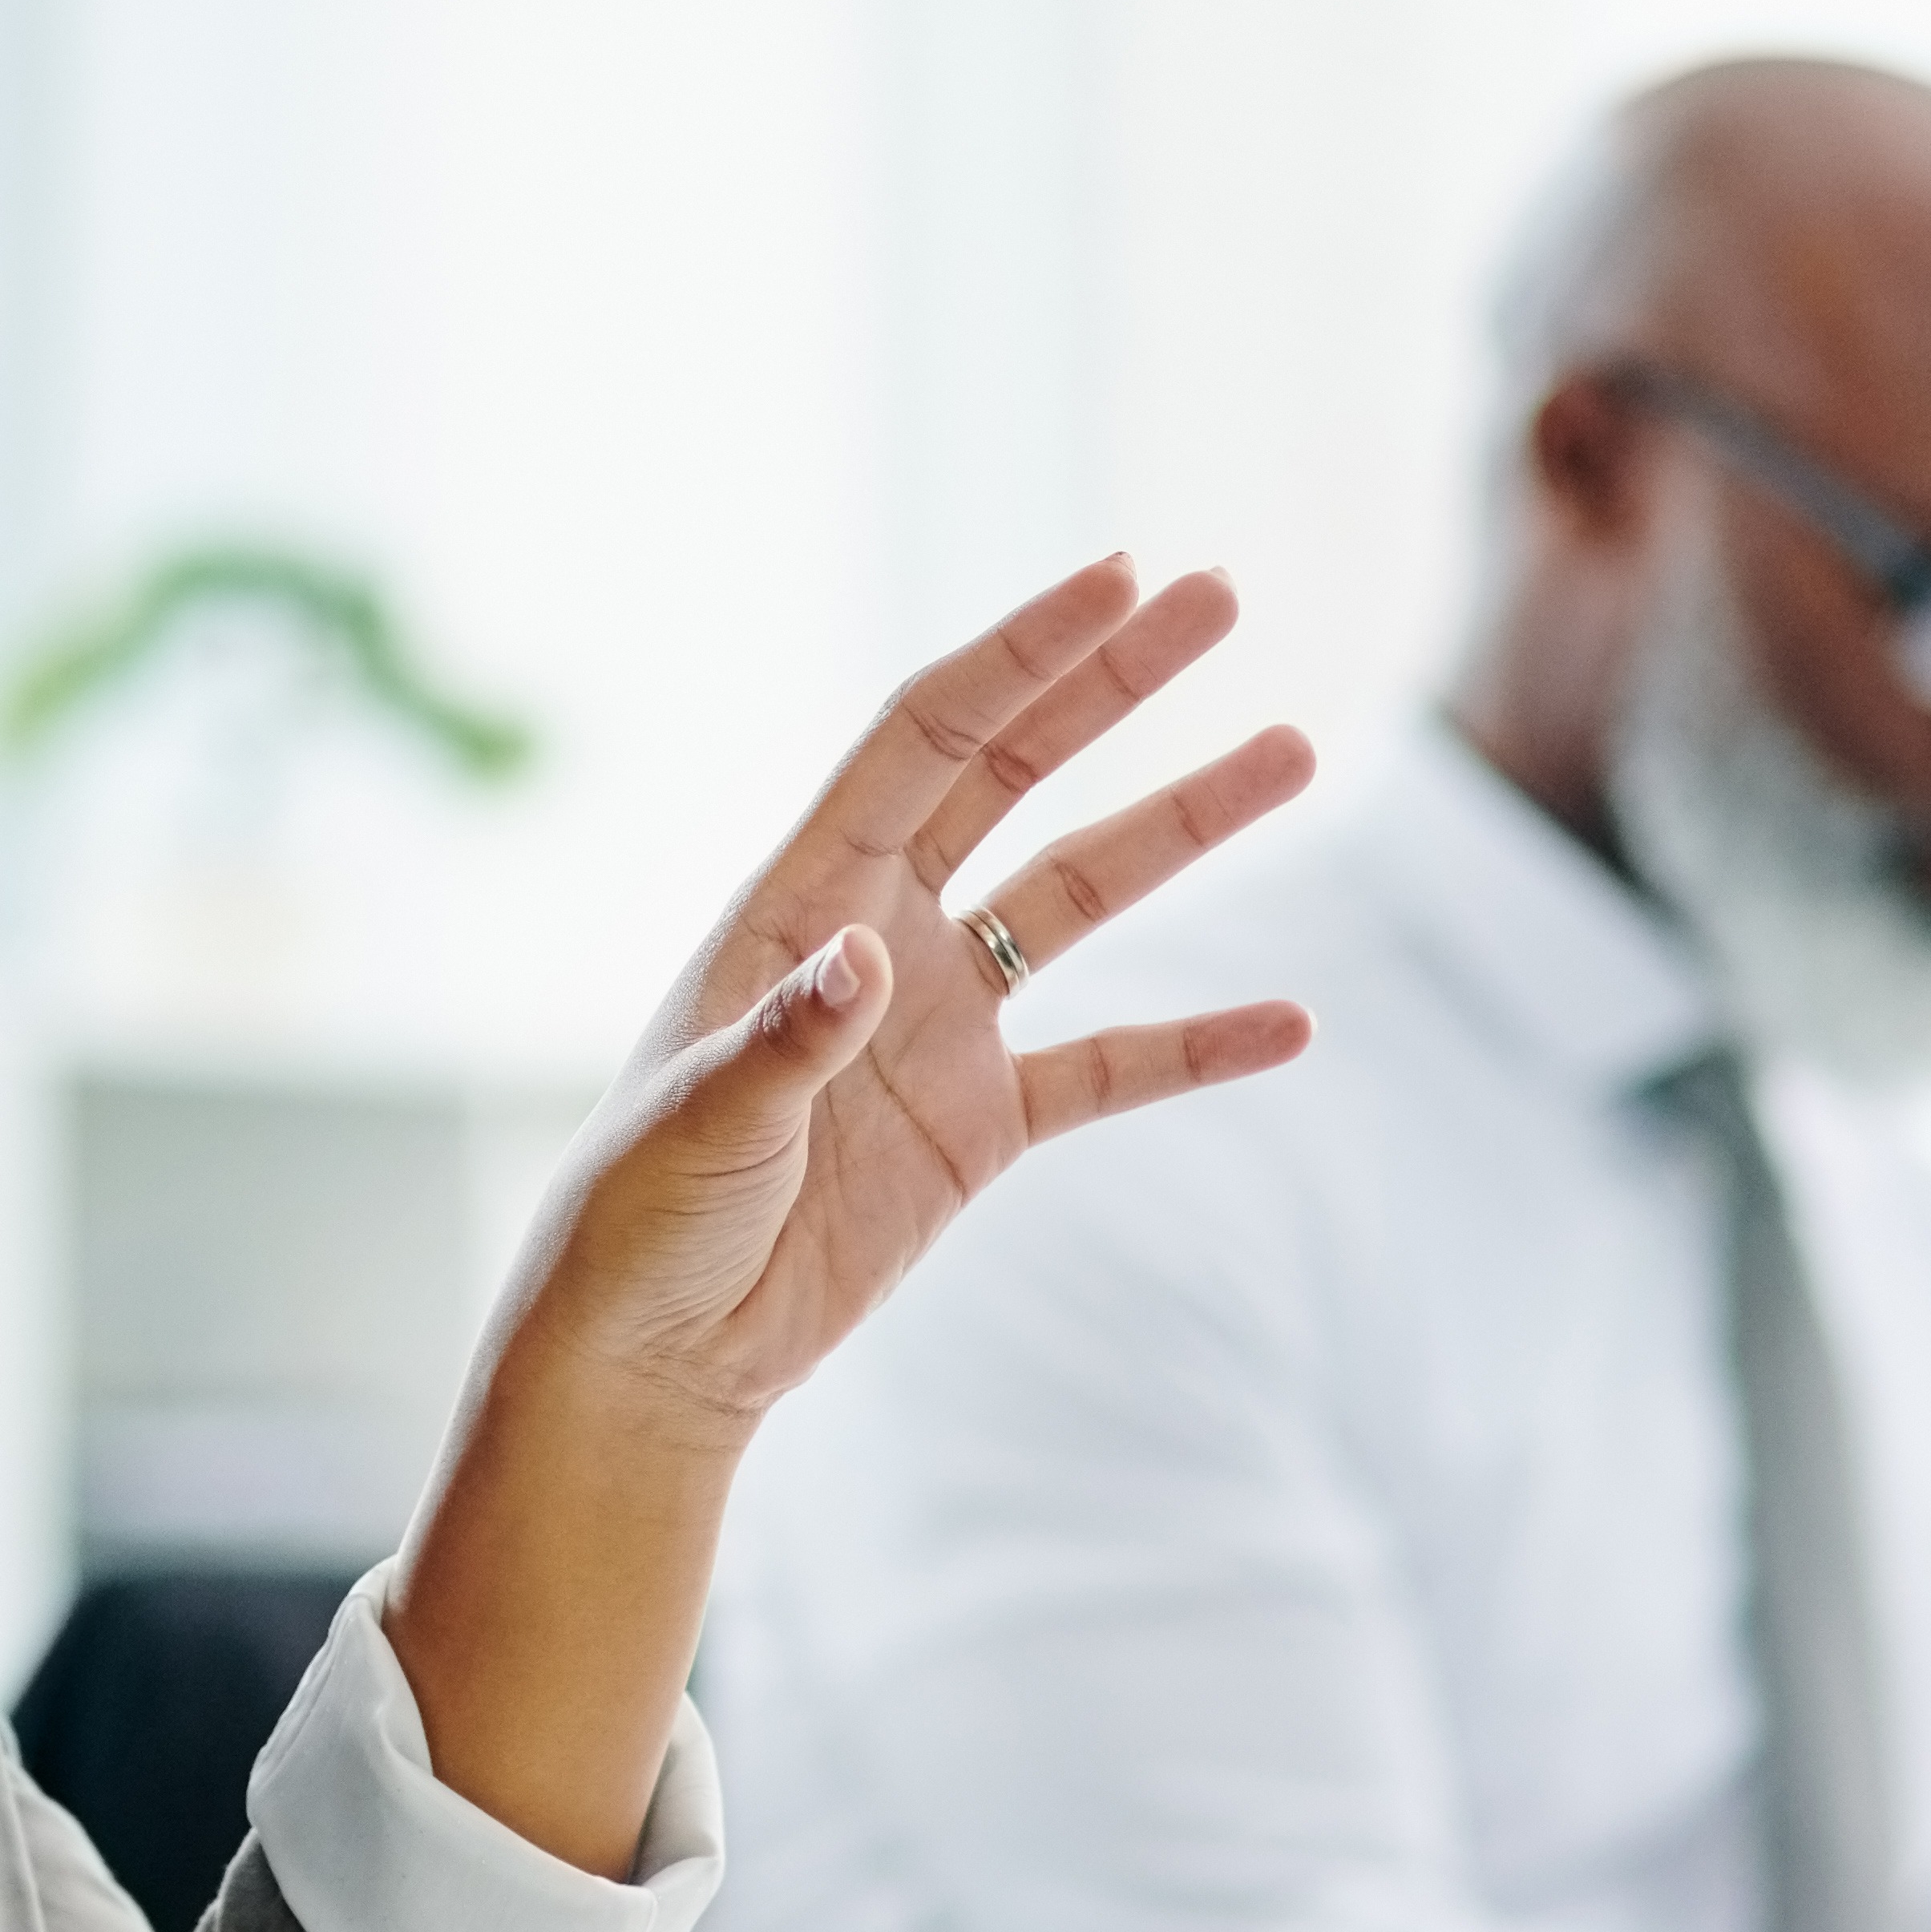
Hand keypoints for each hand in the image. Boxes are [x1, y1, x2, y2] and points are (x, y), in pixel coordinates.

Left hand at [507, 552, 1314, 1429]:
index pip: (925, 741)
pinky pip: (1111, 1069)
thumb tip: (869, 960)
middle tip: (1220, 597)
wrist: (655, 1350)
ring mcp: (939, 1028)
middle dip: (1113, 687)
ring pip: (1081, 898)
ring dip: (1183, 827)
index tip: (1120, 581)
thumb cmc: (639, 1221)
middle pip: (1014, 777)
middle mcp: (879, 936)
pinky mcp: (981, 1127)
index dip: (1021, 657)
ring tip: (1289, 752)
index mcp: (801, 903)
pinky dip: (1198, 1045)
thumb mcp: (702, 1123)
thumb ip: (788, 1042)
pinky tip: (1291, 1023)